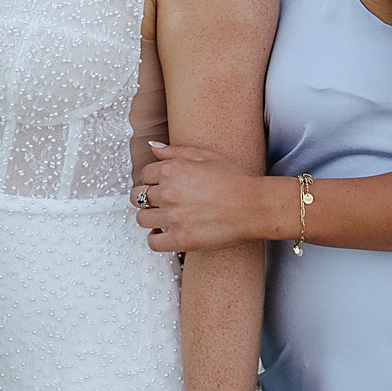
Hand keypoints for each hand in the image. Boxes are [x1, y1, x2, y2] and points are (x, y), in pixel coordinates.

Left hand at [134, 142, 270, 252]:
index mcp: (172, 170)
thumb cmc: (234, 178)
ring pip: (142, 218)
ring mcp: (173, 217)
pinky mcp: (181, 239)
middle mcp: (168, 193)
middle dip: (146, 196)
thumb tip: (153, 148)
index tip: (161, 184)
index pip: (145, 174)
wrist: (253, 206)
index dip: (152, 179)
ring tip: (162, 216)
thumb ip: (175, 151)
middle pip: (138, 195)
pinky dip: (155, 238)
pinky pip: (153, 242)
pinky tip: (164, 233)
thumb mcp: (205, 155)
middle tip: (159, 200)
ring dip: (149, 216)